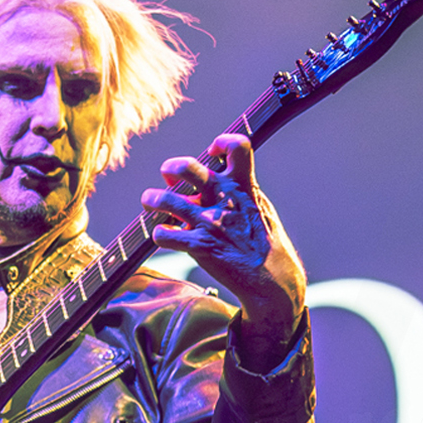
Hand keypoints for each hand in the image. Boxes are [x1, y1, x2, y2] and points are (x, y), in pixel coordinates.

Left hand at [141, 132, 305, 369]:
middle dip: (172, 167)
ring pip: (164, 199)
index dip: (222, 142)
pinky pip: (163, 234)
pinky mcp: (198, 246)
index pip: (237, 147)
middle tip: (168, 175)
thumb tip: (211, 183)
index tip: (213, 152)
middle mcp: (224, 200)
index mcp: (243, 187)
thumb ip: (238, 192)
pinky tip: (164, 236)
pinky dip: (159, 234)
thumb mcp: (260, 208)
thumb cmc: (265, 246)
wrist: (272, 279)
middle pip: (187, 167)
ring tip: (151, 202)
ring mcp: (209, 222)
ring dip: (152, 199)